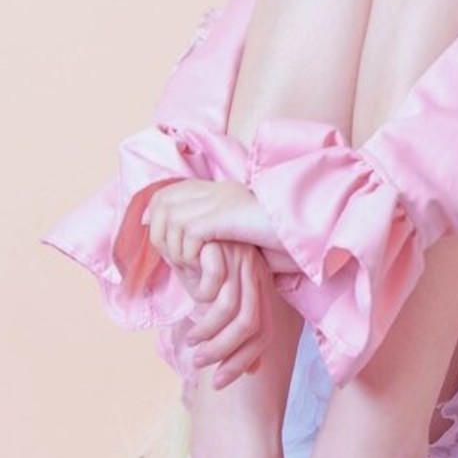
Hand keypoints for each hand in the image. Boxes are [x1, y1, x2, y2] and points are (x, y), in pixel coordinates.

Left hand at [142, 179, 276, 279]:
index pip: (167, 192)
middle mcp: (213, 190)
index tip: (158, 235)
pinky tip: (206, 266)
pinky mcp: (219, 217)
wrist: (302, 234)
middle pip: (161, 203)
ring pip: (170, 223)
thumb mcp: (239, 230)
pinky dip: (190, 257)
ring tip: (192, 267)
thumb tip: (178, 229)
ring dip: (176, 250)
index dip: (155, 212)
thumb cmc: (276, 239)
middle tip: (174, 258)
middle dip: (159, 233)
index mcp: (217, 189)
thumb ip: (211, 226)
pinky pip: (187, 238)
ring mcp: (216, 200)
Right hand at [185, 239, 273, 389]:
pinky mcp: (223, 245)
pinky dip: (202, 299)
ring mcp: (241, 259)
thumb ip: (231, 327)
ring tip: (191, 342)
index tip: (219, 382)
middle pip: (251, 325)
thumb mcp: (216, 297)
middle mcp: (256, 276)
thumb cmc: (202, 264)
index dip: (243, 361)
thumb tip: (253, 370)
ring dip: (209, 332)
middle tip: (199, 363)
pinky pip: (215, 282)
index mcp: (259, 289)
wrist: (189, 216)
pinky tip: (191, 300)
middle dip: (224, 351)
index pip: (262, 334)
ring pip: (232, 308)